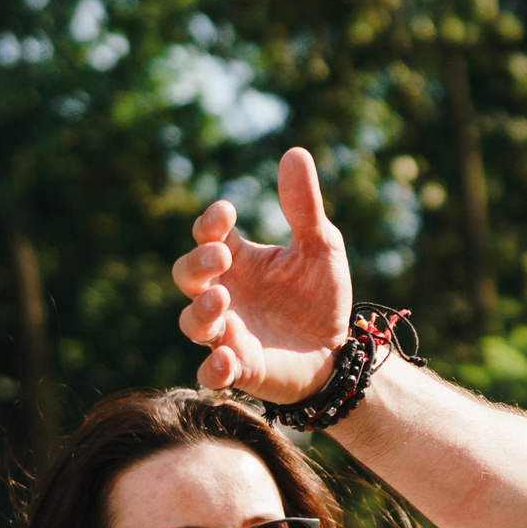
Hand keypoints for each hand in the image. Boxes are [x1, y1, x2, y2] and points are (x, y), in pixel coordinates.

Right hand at [173, 148, 353, 403]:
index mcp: (239, 261)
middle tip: (221, 257)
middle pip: (187, 276)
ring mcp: (228, 333)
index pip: (208, 235)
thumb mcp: (320, 247)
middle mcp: (225, 295)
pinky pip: (210, 375)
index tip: (226, 213)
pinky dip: (213, 369)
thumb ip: (303, 207)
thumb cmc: (320, 297)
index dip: (209, 223)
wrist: (339, 352)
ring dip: (200, 312)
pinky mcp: (240, 369)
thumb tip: (294, 152)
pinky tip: (227, 360)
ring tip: (220, 300)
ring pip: (191, 324)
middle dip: (197, 264)